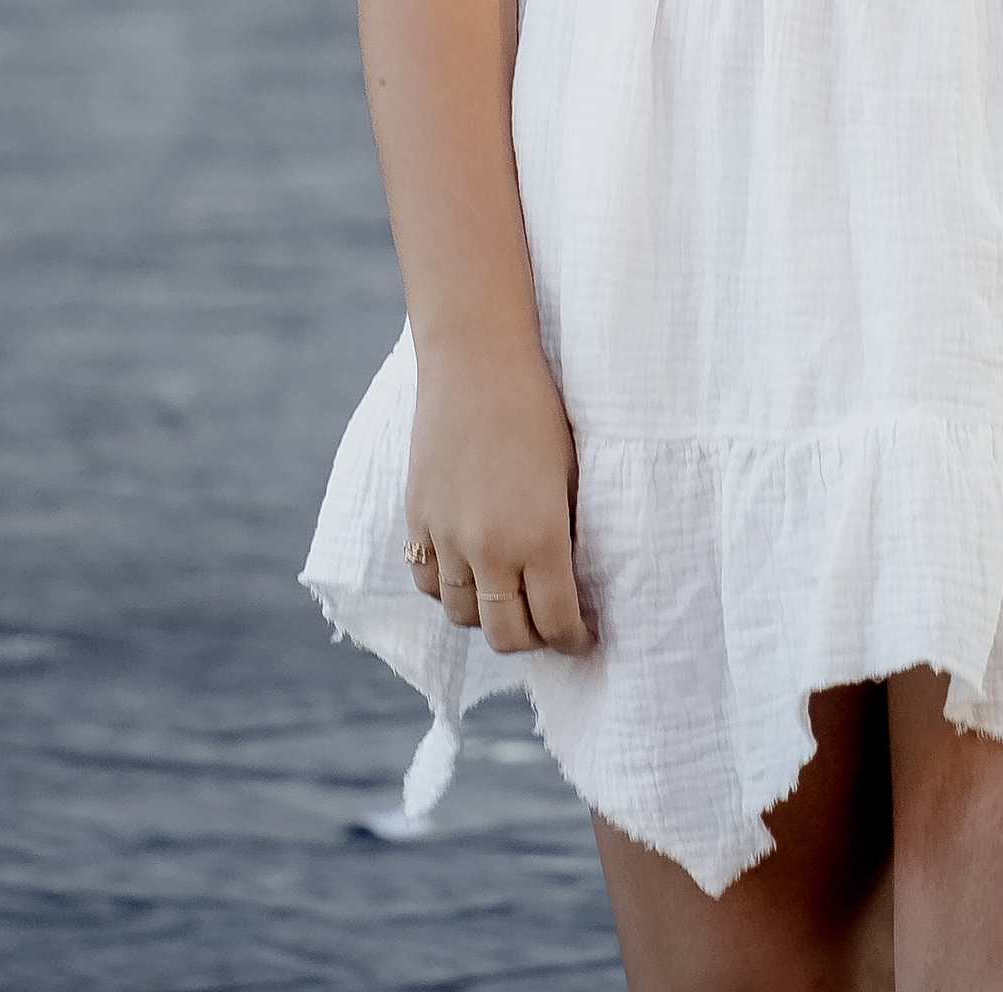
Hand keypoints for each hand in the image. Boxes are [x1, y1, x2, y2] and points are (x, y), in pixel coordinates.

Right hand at [406, 330, 592, 657]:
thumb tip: (574, 583)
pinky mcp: (417, 519)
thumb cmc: (539, 410)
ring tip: (509, 600)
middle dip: (534, 640)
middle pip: (507, 635)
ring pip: (463, 616)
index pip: (556, 622)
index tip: (584, 638)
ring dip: (488, 618)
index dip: (574, 640)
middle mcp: (489, 548)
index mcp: (539, 537)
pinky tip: (470, 575)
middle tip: (549, 626)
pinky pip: (428, 582)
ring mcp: (447, 536)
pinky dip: (449, 590)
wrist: (478, 361)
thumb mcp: (572, 475)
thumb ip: (568, 535)